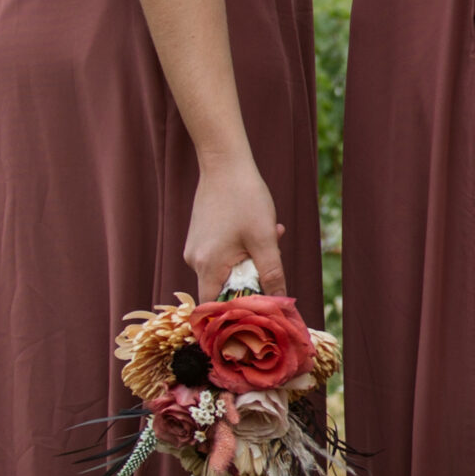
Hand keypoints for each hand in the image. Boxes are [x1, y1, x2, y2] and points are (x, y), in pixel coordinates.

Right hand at [184, 158, 286, 300]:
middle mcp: (195, 259)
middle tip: (275, 256)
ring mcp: (196, 247)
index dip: (235, 311)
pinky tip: (260, 228)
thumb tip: (279, 301)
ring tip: (272, 234)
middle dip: (254, 278)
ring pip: (228, 268)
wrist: (225, 164)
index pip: (213, 306)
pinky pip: (224, 254)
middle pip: (225, 287)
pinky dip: (244, 248)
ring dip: (253, 259)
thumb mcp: (265, 240)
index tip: (260, 307)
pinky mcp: (201, 237)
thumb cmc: (245, 200)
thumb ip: (272, 274)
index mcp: (207, 265)